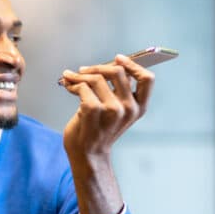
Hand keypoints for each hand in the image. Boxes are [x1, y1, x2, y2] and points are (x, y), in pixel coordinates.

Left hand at [58, 54, 153, 213]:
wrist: (87, 156)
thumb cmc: (98, 131)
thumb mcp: (114, 111)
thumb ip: (117, 91)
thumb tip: (108, 65)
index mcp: (138, 108)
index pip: (146, 79)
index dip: (133, 64)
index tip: (118, 58)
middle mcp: (128, 108)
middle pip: (117, 71)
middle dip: (97, 67)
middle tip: (83, 70)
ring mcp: (112, 110)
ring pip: (96, 78)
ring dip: (79, 76)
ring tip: (70, 78)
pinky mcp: (93, 111)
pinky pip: (82, 87)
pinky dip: (72, 85)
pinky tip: (68, 87)